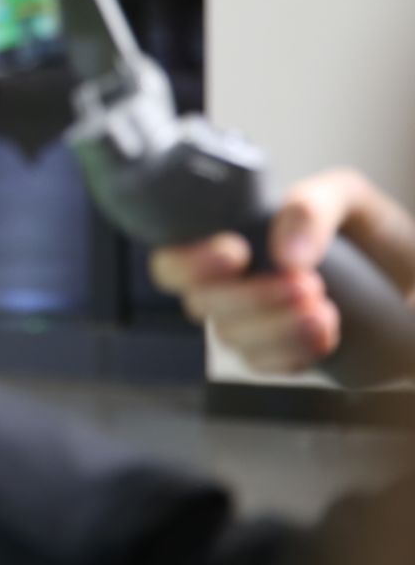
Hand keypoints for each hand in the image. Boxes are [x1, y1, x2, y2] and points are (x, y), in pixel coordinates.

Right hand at [151, 168, 414, 373]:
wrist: (411, 278)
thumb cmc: (370, 235)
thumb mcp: (346, 197)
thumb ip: (311, 207)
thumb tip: (286, 252)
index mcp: (229, 238)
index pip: (173, 259)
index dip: (188, 260)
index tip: (235, 251)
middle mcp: (231, 285)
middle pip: (200, 303)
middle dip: (249, 297)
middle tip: (303, 283)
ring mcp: (253, 325)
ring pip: (231, 338)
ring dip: (276, 326)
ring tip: (324, 307)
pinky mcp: (281, 357)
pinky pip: (265, 366)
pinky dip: (294, 352)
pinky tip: (327, 332)